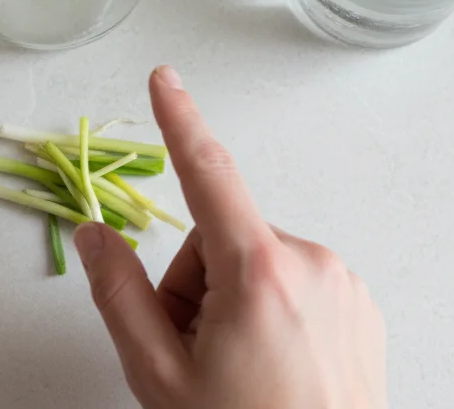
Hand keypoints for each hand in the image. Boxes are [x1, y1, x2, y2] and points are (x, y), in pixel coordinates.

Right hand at [74, 66, 386, 408]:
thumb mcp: (158, 376)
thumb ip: (117, 293)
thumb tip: (92, 234)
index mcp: (259, 272)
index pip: (207, 175)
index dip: (178, 121)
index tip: (163, 78)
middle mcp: (310, 262)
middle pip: (220, 238)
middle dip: (194, 284)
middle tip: (194, 353)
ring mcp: (342, 284)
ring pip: (257, 262)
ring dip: (234, 300)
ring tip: (238, 369)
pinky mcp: (360, 305)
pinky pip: (295, 282)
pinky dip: (273, 311)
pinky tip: (273, 367)